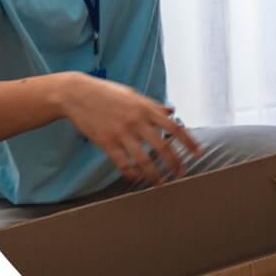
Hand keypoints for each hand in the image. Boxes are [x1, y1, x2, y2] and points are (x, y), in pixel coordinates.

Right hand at [58, 73, 201, 184]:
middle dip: (174, 162)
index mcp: (146, 108)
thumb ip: (153, 105)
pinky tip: (137, 178)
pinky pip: (122, 162)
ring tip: (161, 182)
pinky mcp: (106, 142)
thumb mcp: (133, 95)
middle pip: (162, 146)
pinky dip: (131, 172)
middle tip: (182, 173)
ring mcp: (121, 132)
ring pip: (143, 159)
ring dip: (154, 173)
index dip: (188, 141)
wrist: (78, 94)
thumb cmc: (107, 93)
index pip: (174, 127)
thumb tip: (172, 110)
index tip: (198, 152)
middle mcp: (136, 121)